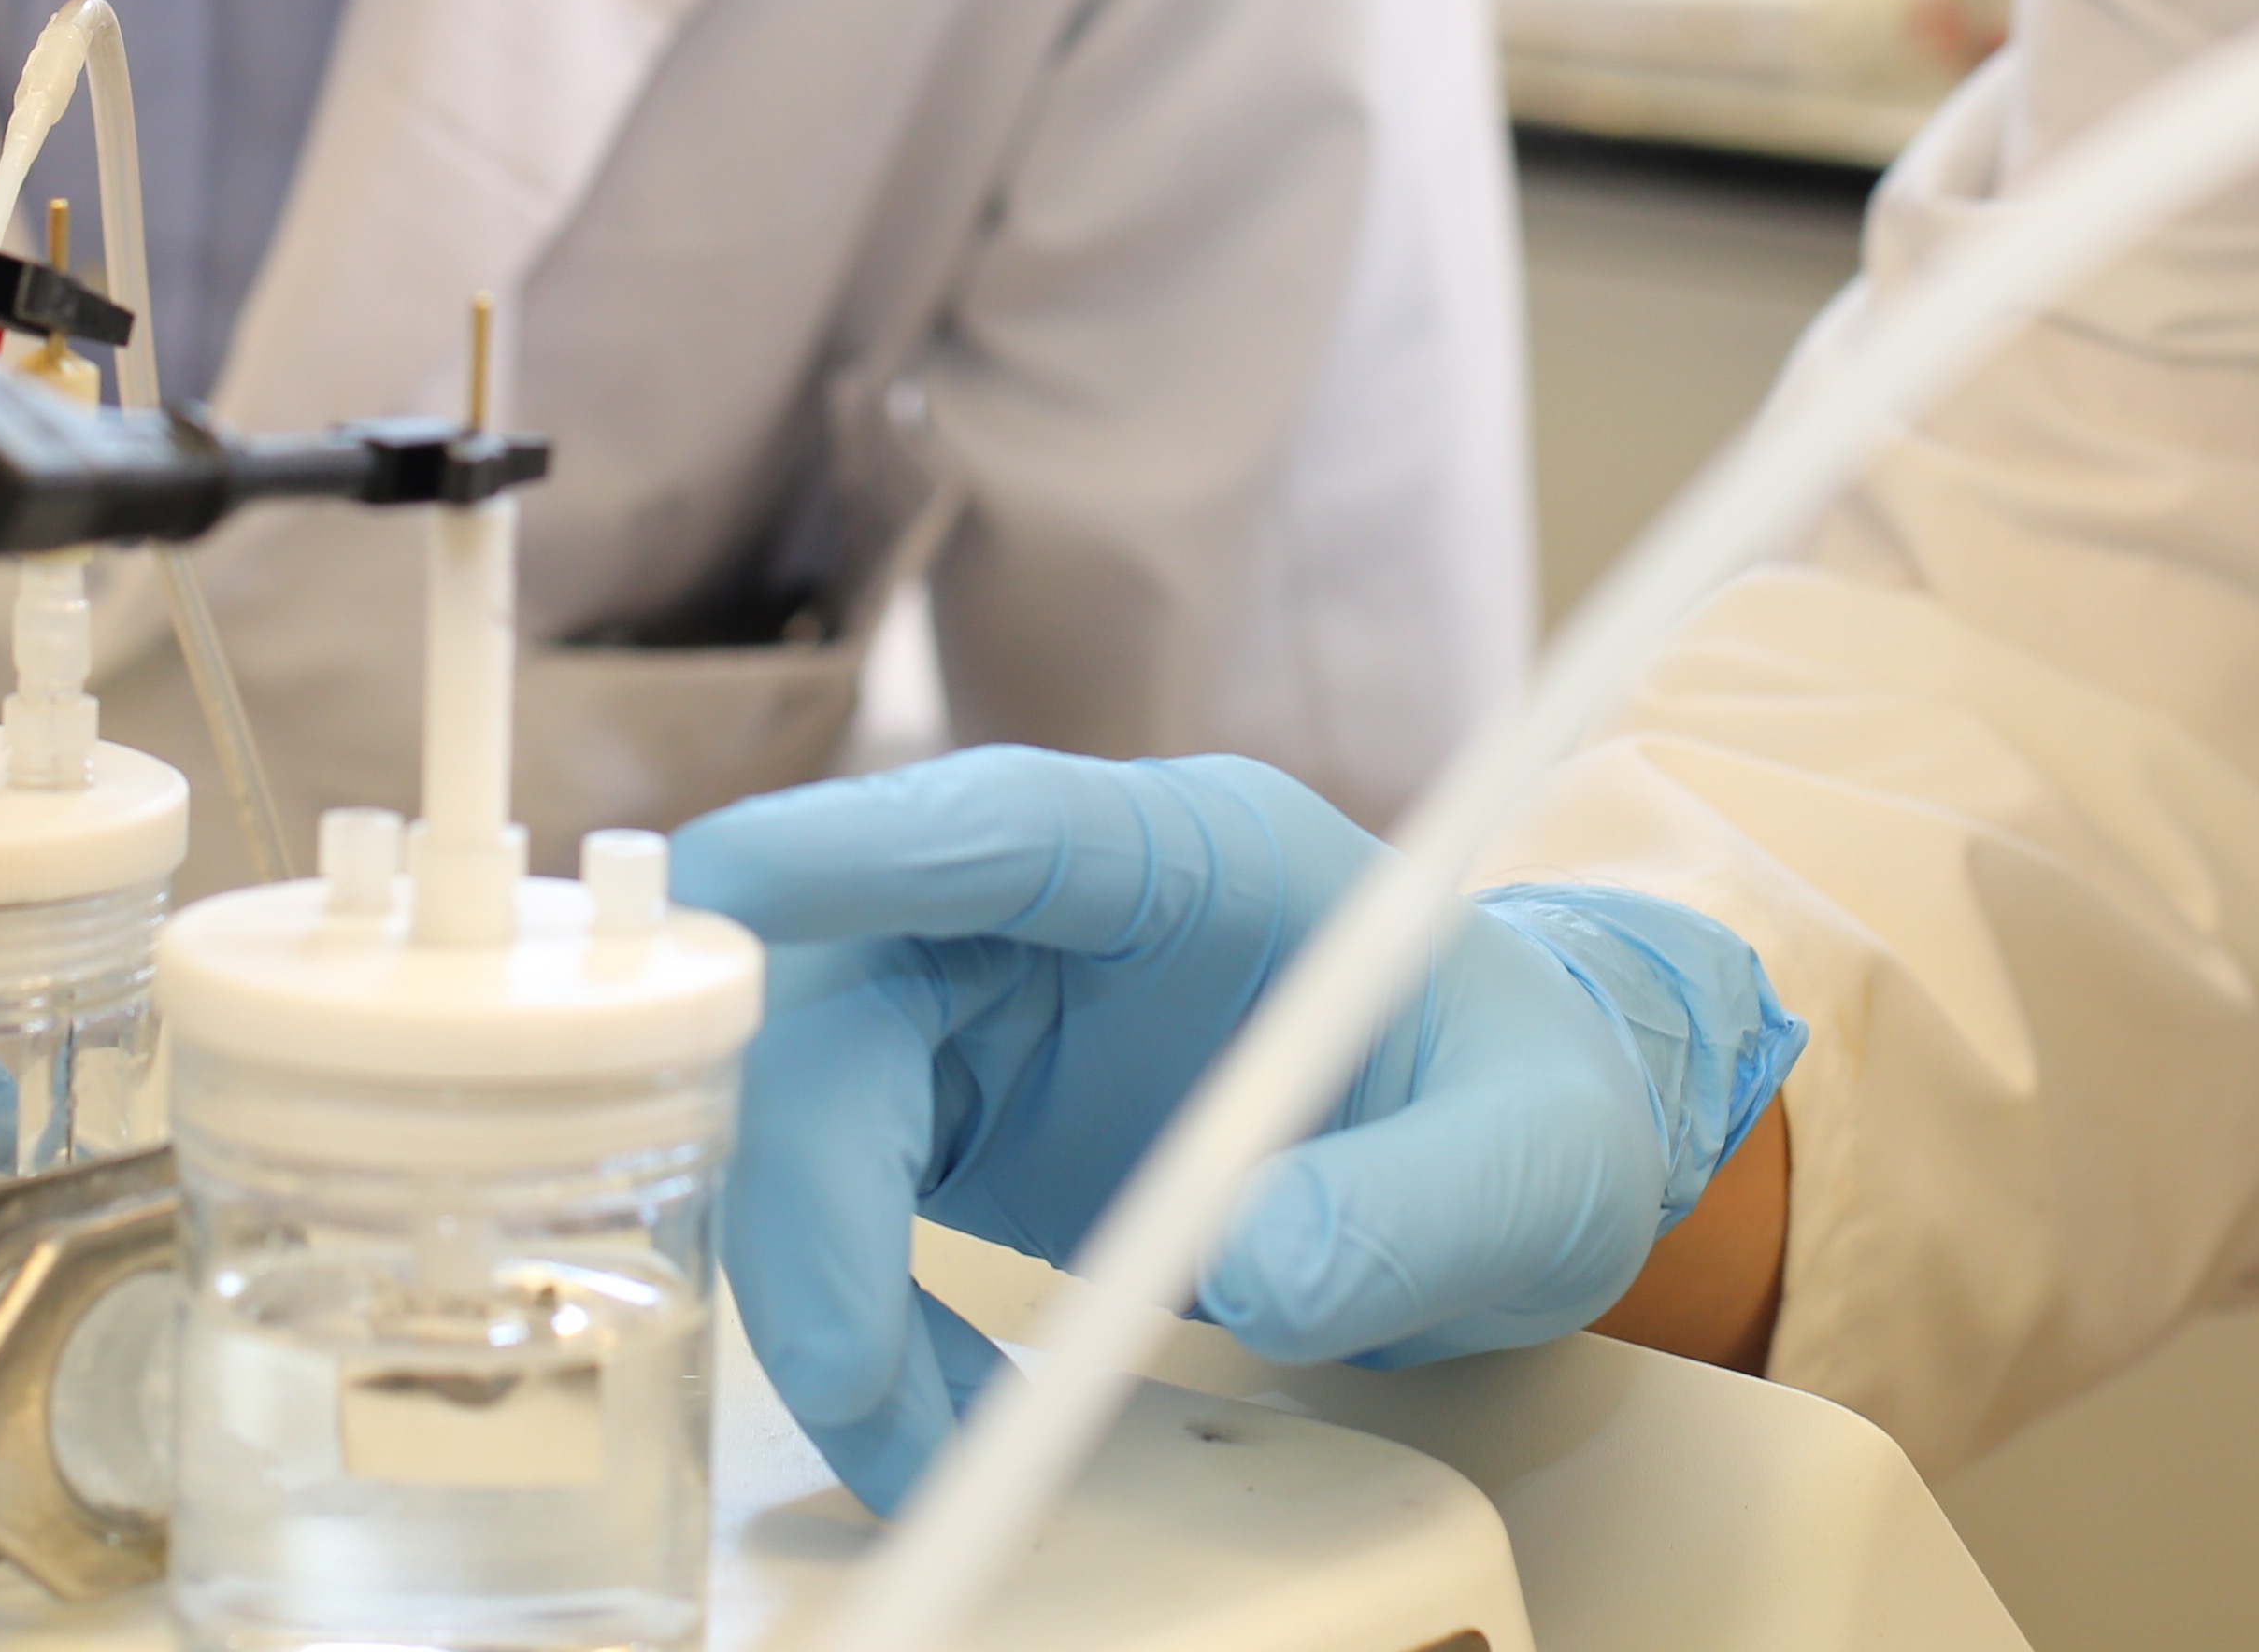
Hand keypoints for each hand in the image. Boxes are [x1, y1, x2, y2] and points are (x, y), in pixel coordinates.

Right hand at [670, 748, 1794, 1508]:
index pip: (1003, 822)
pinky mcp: (952, 1105)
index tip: (728, 888)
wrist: (1498, 1156)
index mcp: (1196, 854)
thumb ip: (1406, 1210)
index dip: (855, 846)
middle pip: (845, 981)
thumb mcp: (1529, 1161)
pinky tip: (923, 1405)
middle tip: (858, 1381)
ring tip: (916, 1436)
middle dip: (804, 1178)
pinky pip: (832, 1191)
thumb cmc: (1524, 1105)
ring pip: (802, 1089)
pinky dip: (849, 1312)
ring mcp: (987, 1000)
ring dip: (813, 1271)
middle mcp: (1056, 907)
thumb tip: (1247, 1269)